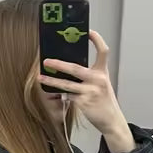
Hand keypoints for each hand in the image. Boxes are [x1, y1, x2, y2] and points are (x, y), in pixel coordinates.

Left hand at [39, 31, 135, 152]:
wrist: (111, 120)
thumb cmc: (104, 101)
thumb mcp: (101, 84)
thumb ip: (90, 75)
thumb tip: (69, 68)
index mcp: (102, 72)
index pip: (103, 51)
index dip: (96, 39)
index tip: (88, 32)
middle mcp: (98, 80)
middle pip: (75, 68)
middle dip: (59, 64)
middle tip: (46, 61)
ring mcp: (90, 92)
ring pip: (66, 84)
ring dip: (52, 81)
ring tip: (42, 78)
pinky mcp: (84, 103)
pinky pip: (68, 96)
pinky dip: (61, 95)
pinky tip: (55, 94)